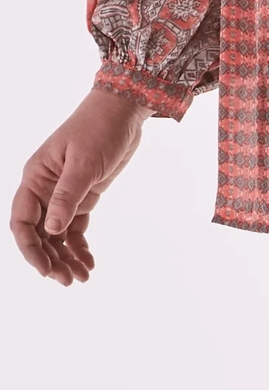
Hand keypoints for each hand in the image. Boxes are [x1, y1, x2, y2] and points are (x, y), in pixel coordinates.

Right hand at [9, 86, 153, 286]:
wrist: (124, 109)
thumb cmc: (100, 128)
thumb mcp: (84, 162)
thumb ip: (67, 196)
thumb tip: (52, 231)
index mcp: (35, 177)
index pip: (22, 222)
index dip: (30, 249)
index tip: (46, 270)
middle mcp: (45, 188)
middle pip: (39, 234)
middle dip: (50, 259)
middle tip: (68, 280)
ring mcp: (64, 193)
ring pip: (57, 234)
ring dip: (65, 258)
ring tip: (81, 278)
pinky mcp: (84, 194)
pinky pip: (75, 227)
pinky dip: (79, 246)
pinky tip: (88, 262)